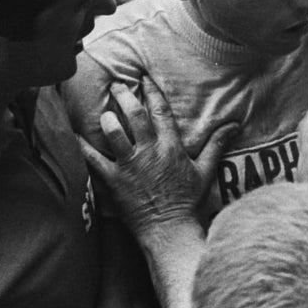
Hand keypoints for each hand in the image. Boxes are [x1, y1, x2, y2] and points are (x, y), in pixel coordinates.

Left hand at [77, 79, 228, 231]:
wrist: (169, 229)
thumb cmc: (188, 201)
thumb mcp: (206, 170)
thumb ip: (216, 144)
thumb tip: (234, 124)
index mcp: (171, 146)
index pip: (161, 111)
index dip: (152, 91)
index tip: (144, 78)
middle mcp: (149, 151)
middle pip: (134, 115)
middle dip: (124, 96)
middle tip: (117, 86)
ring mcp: (130, 165)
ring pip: (114, 132)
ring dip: (107, 119)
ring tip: (104, 111)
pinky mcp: (114, 180)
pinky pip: (93, 159)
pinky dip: (82, 146)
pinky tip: (74, 134)